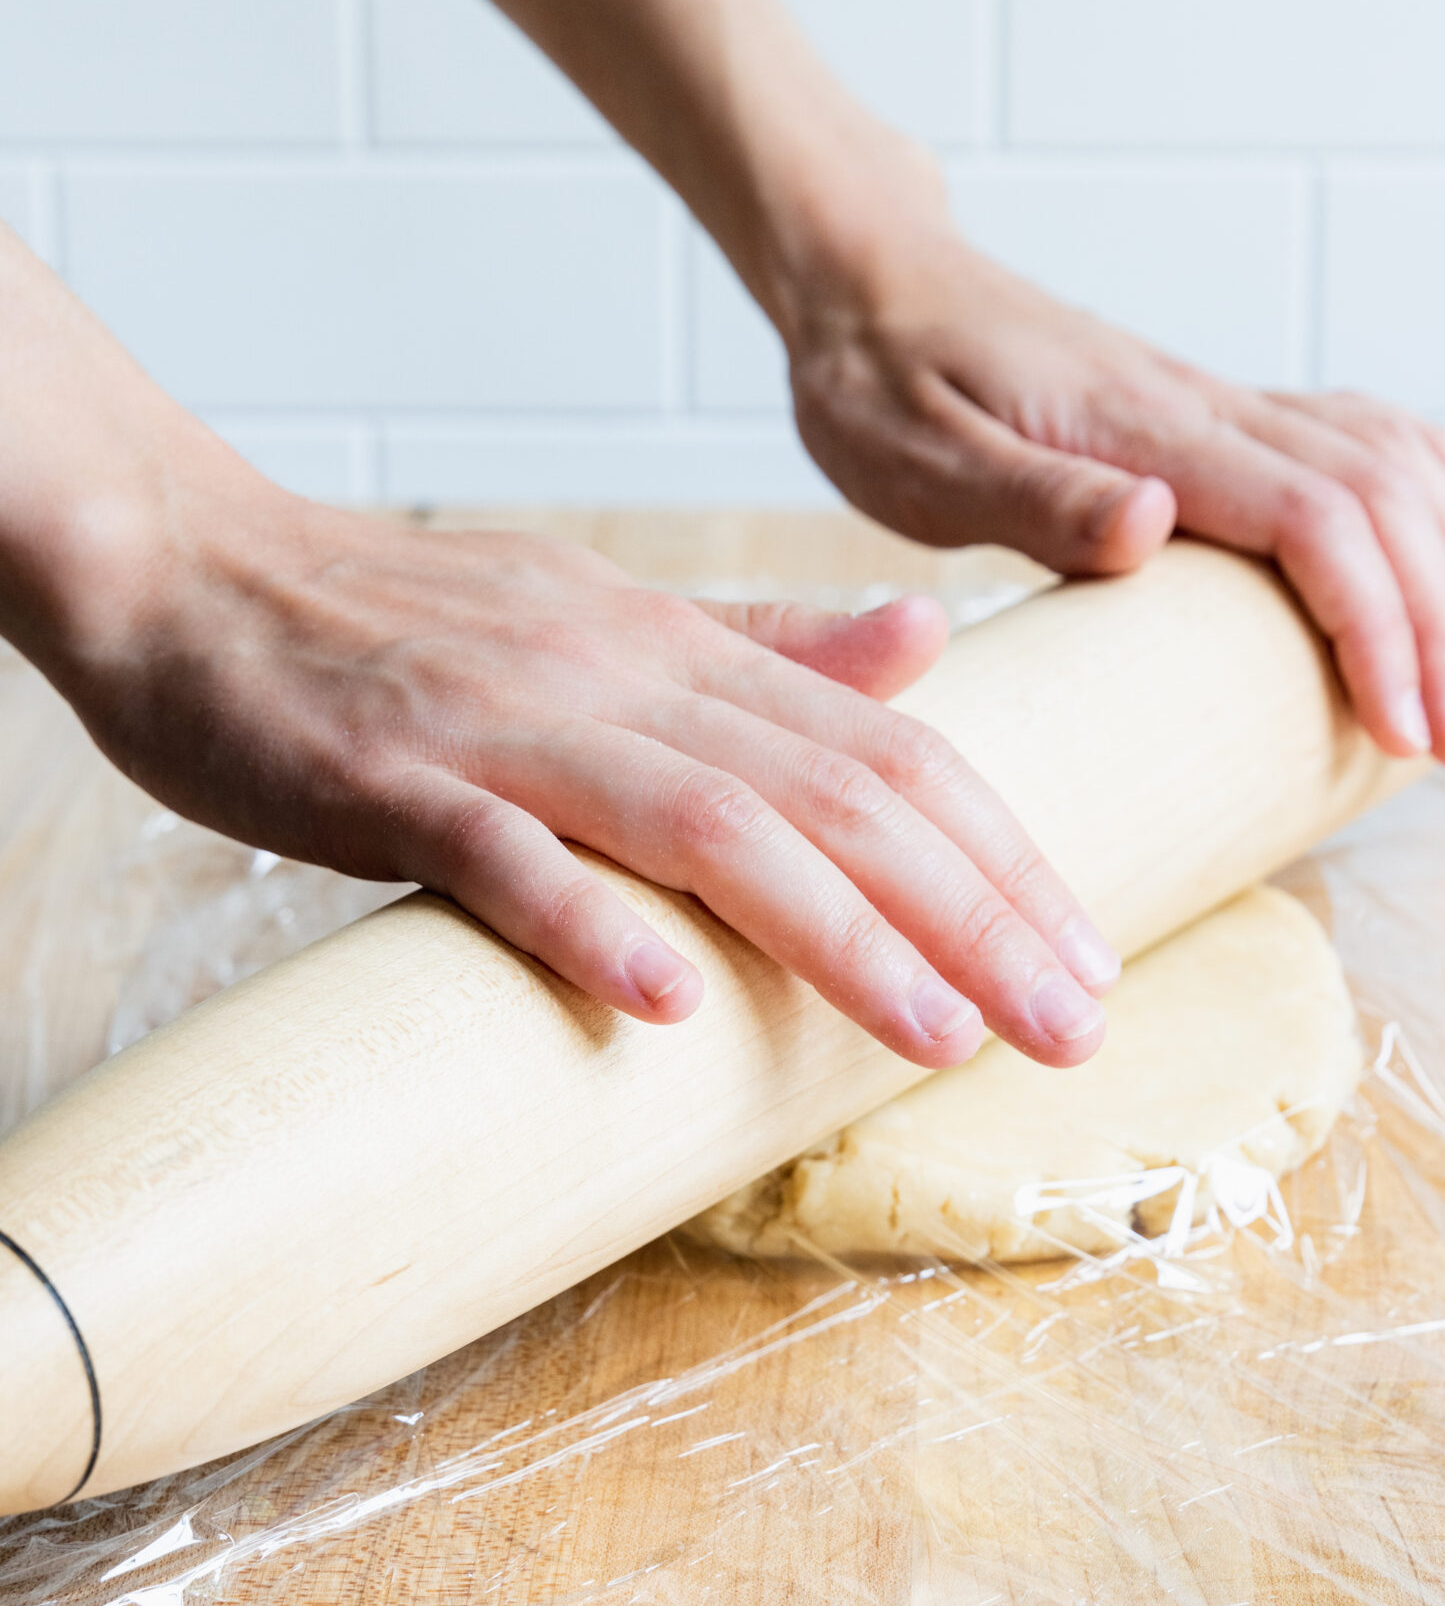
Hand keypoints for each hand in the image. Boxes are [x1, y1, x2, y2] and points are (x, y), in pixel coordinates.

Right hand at [49, 456, 1119, 1069]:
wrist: (194, 572)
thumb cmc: (406, 622)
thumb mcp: (609, 615)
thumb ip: (768, 644)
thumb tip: (927, 645)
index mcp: (681, 647)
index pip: (889, 748)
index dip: (1003, 855)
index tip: (1089, 957)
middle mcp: (621, 678)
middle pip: (835, 791)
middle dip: (973, 912)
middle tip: (1077, 1024)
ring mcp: (505, 730)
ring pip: (704, 823)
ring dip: (835, 932)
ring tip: (941, 1034)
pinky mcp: (388, 782)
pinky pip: (499, 856)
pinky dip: (586, 922)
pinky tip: (667, 1003)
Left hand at [784, 220, 1444, 770]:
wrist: (867, 282)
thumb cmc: (878, 383)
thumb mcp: (919, 459)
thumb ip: (1033, 496)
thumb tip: (1151, 523)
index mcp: (1143, 432)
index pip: (1312, 523)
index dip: (1378, 628)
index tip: (1405, 729)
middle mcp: (1202, 407)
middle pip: (1377, 504)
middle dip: (1439, 626)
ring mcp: (1214, 402)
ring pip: (1385, 465)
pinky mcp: (1205, 409)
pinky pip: (1352, 429)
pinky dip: (1430, 475)